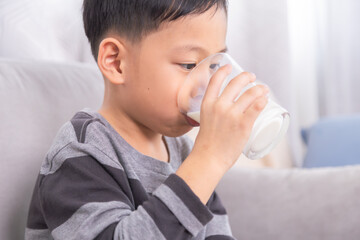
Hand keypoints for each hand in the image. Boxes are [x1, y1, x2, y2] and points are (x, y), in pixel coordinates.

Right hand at [176, 65, 267, 203]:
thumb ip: (213, 113)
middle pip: (236, 83)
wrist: (208, 159)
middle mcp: (219, 106)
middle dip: (246, 77)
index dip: (223, 70)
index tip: (229, 67)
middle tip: (252, 78)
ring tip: (264, 89)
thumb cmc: (207, 144)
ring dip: (260, 88)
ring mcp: (232, 115)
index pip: (215, 80)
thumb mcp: (205, 121)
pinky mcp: (243, 124)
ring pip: (250, 93)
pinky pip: (257, 107)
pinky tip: (265, 99)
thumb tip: (225, 109)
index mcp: (207, 104)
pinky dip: (263, 100)